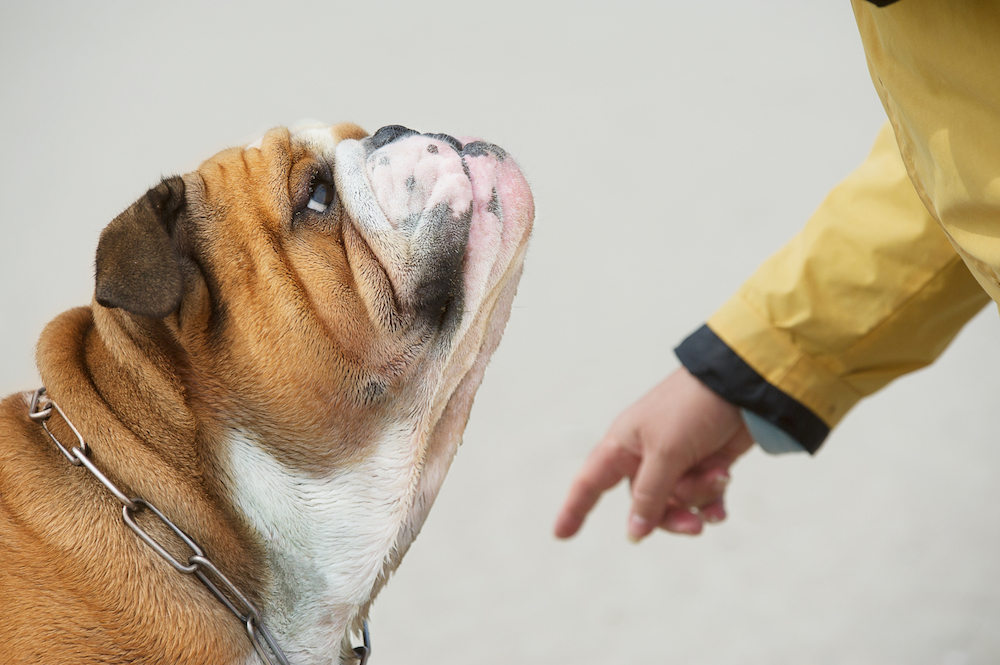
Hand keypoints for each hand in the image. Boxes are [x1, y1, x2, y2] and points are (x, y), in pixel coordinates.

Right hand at [554, 367, 753, 540]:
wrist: (740, 387)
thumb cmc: (691, 409)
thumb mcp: (665, 454)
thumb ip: (649, 496)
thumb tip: (635, 533)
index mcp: (623, 445)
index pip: (590, 482)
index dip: (574, 509)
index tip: (560, 535)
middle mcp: (645, 456)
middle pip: (645, 506)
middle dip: (671, 517)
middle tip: (693, 525)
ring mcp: (676, 461)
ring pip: (678, 503)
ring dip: (700, 497)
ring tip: (719, 478)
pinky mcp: (704, 465)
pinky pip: (701, 499)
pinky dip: (712, 502)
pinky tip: (723, 502)